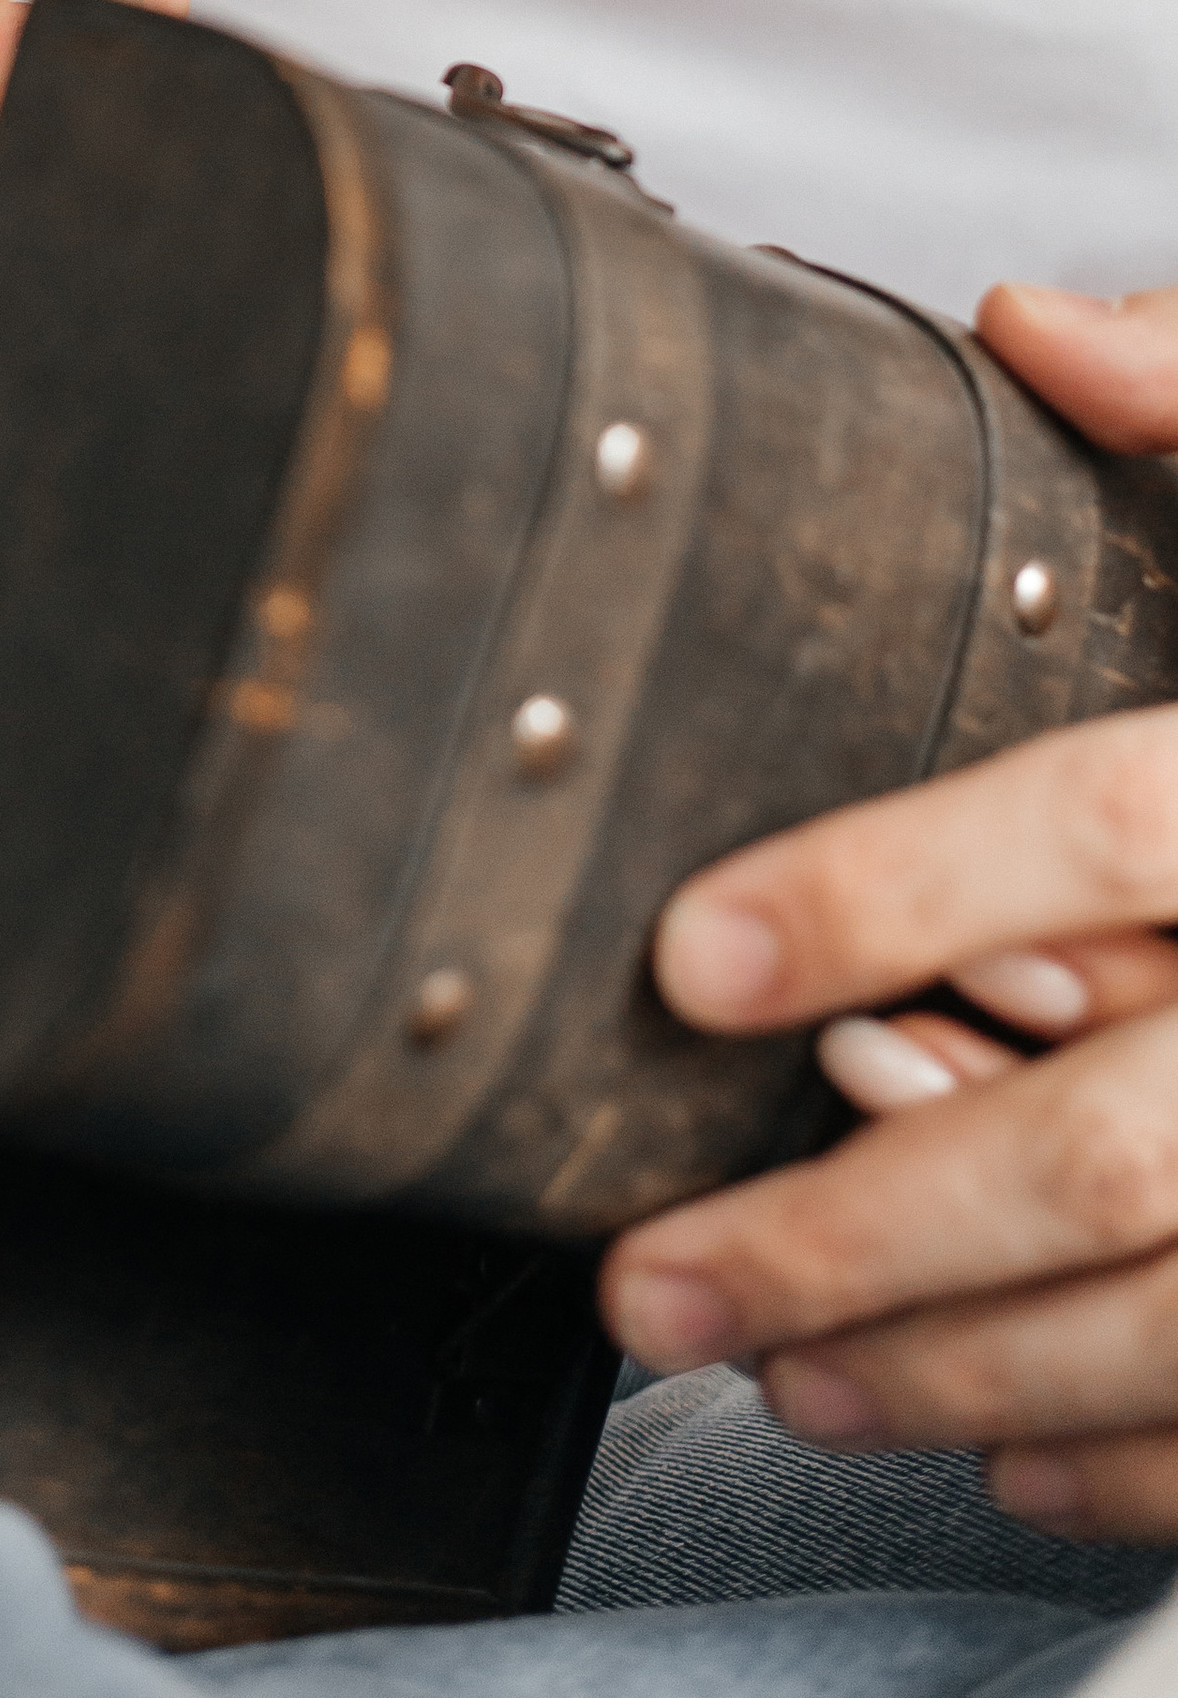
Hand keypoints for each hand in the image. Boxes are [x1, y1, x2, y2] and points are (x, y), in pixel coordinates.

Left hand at [600, 272, 1177, 1538]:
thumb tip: (1036, 325)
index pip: (1103, 826)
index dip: (890, 891)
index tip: (699, 957)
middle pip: (1112, 1143)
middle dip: (859, 1231)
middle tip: (661, 1273)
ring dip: (961, 1372)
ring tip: (776, 1370)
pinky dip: (1142, 1466)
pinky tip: (1002, 1450)